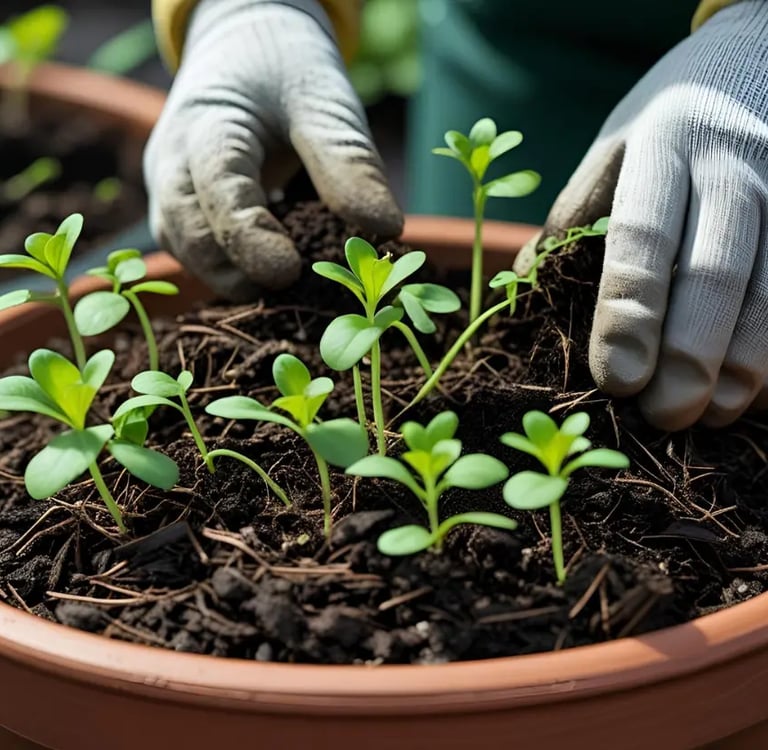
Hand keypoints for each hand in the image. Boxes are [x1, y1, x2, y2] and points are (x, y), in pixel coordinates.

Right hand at [144, 0, 402, 299]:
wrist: (244, 52)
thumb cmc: (286, 72)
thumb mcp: (325, 103)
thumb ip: (350, 162)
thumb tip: (387, 230)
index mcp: (206, 124)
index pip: (217, 187)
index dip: (248, 236)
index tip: (289, 272)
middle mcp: (172, 163)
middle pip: (187, 234)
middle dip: (236, 271)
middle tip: (293, 289)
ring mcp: (172, 191)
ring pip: (188, 253)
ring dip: (234, 279)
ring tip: (290, 289)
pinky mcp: (184, 213)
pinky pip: (199, 256)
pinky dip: (234, 272)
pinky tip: (274, 279)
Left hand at [540, 0, 767, 429]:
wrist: (754, 61)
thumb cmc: (665, 127)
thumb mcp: (610, 154)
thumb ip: (572, 219)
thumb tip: (524, 293)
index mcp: (663, 146)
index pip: (641, 239)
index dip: (629, 316)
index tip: (616, 381)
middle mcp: (734, 164)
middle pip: (716, 274)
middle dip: (689, 358)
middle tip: (664, 416)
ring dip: (746, 369)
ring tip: (713, 416)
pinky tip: (757, 391)